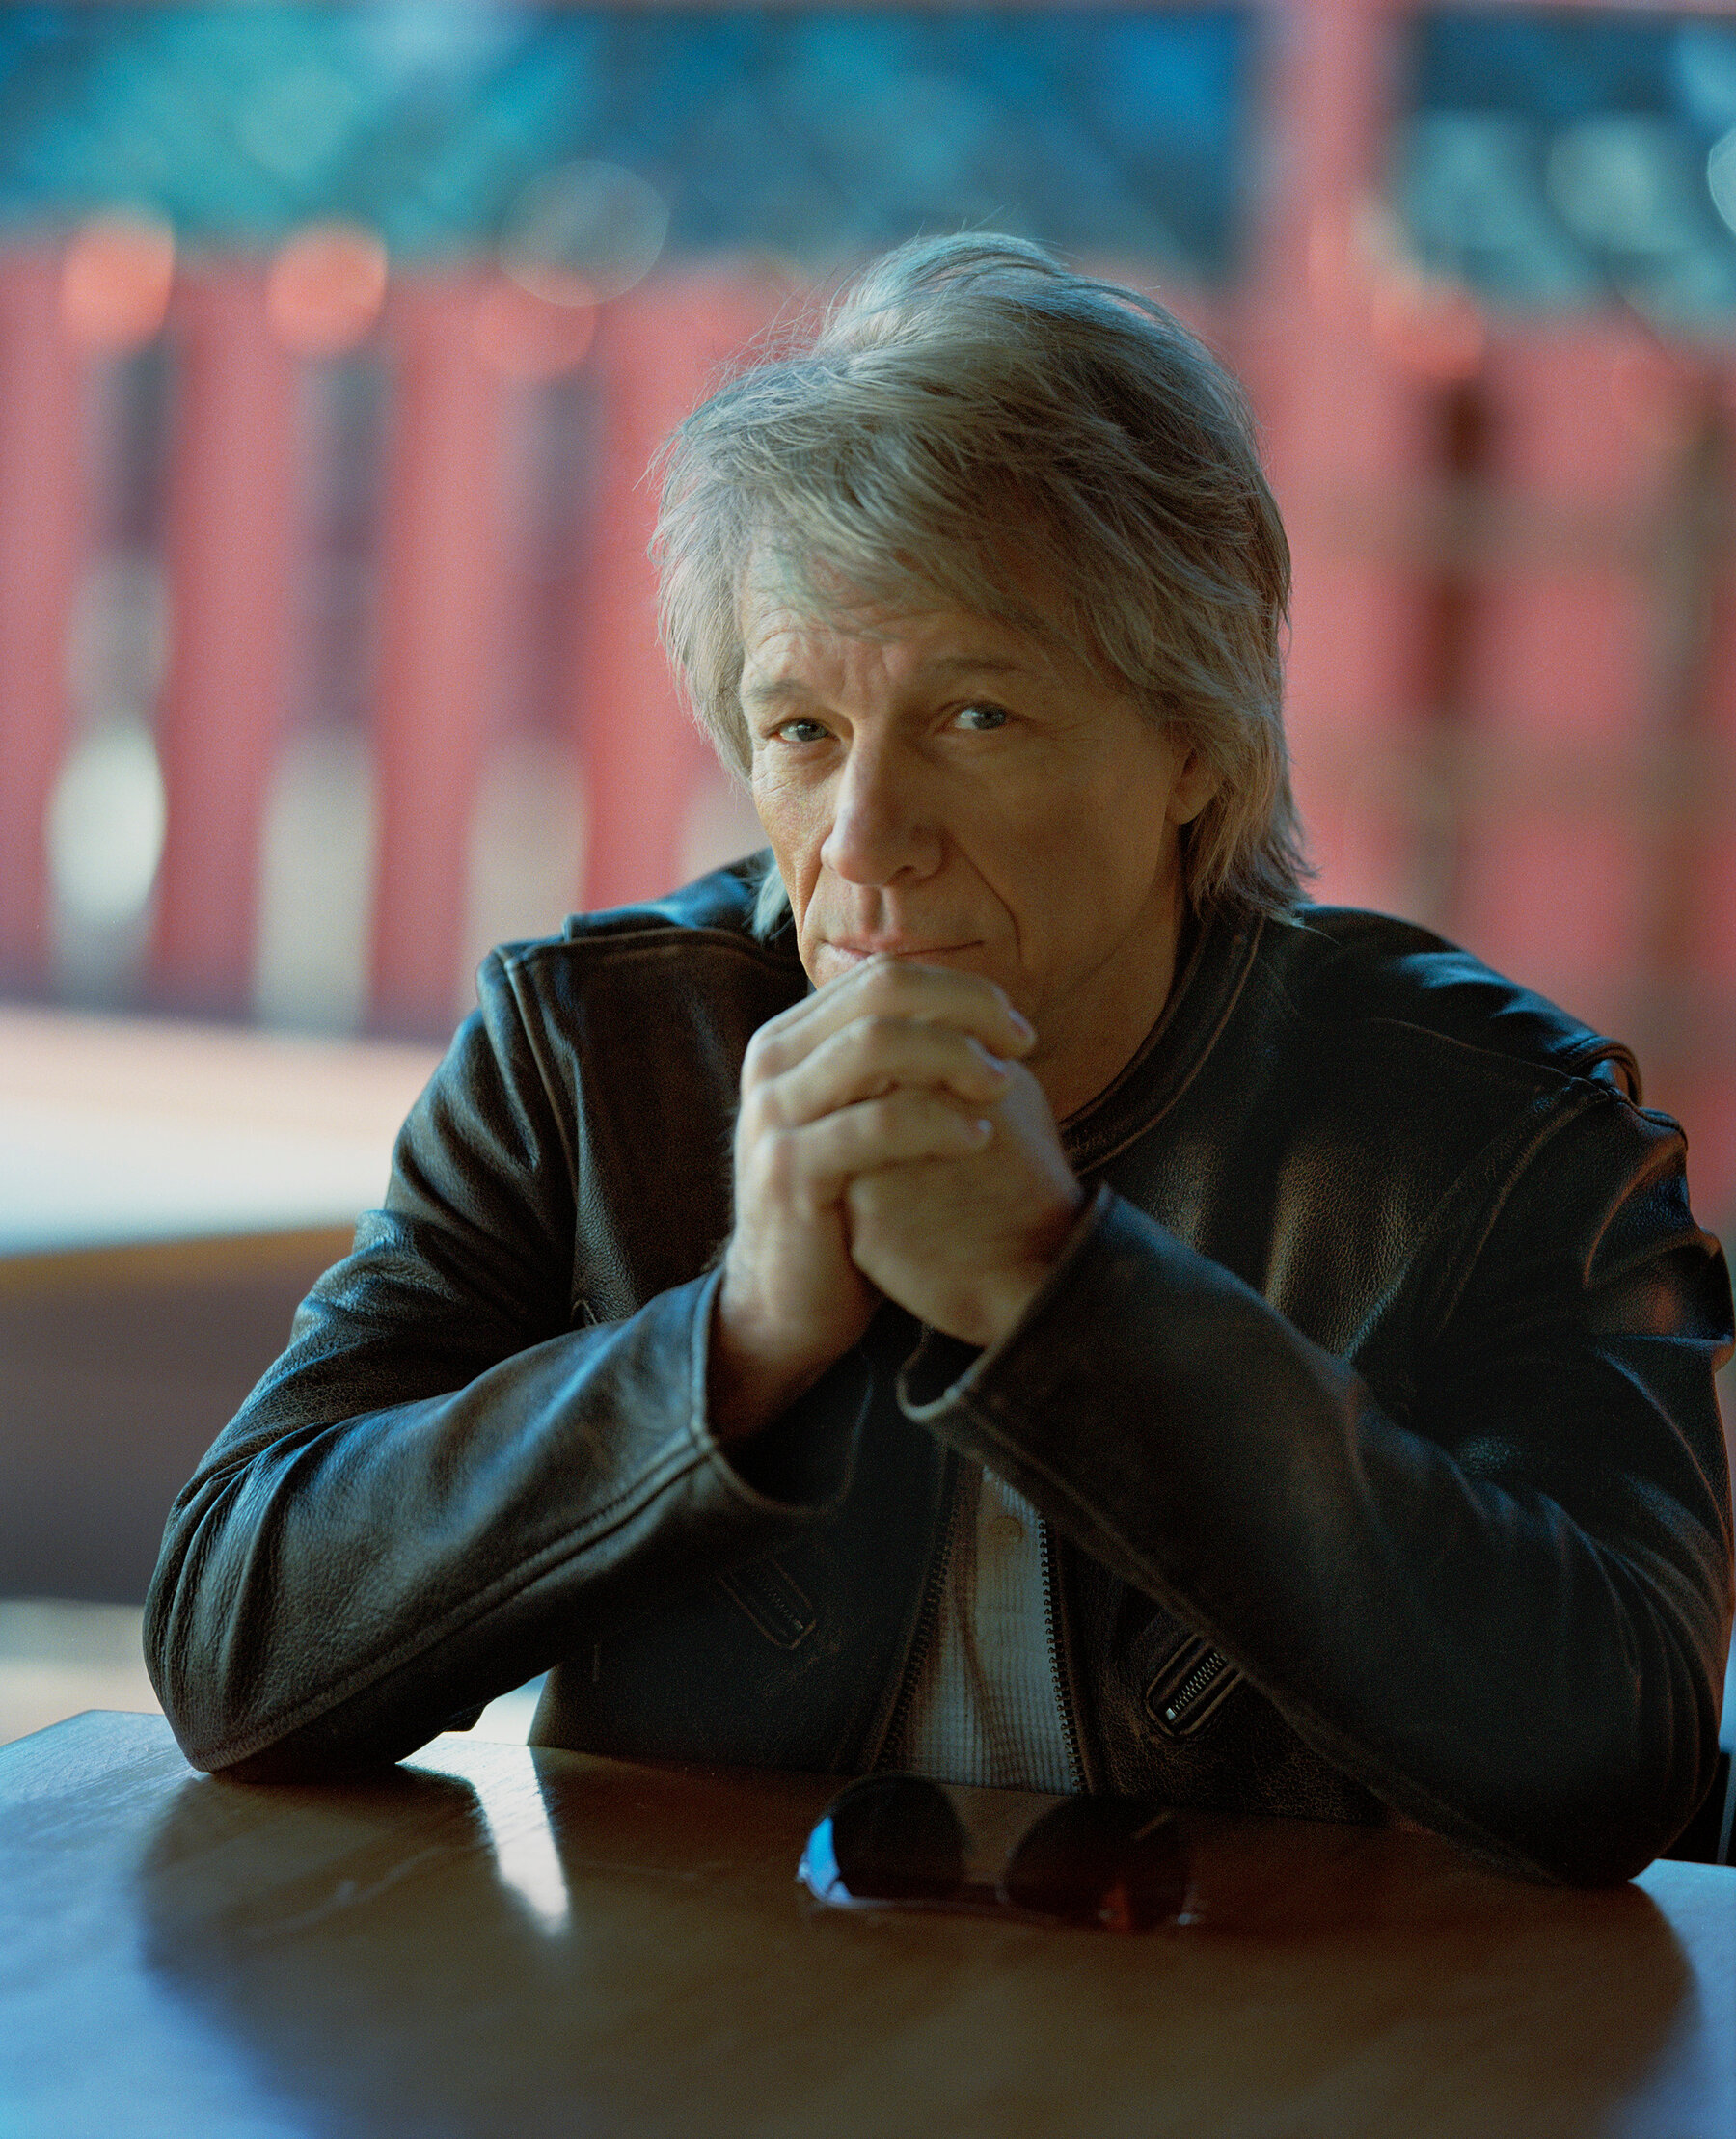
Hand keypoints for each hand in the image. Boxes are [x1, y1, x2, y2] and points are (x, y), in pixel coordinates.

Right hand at [712, 959, 1042, 1437]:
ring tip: (1004, 1088)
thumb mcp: (861, 1117)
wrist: (785, 1302)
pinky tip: (979, 1137)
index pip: (882, 975)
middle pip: (882, 991)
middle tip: (1021, 1045)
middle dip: (966, 1008)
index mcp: (791, 1038)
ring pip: (878, 1045)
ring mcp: (773, 1114)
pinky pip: (876, 1124)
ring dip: (956, 1056)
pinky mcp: (789, 1170)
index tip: (1016, 1028)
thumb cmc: (845, 1203)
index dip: (961, 989)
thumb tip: (977, 1010)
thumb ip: (894, 1064)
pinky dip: (938, 1122)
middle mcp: (772, 1062)